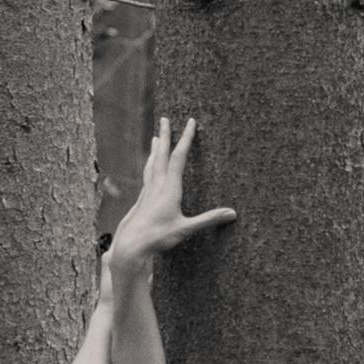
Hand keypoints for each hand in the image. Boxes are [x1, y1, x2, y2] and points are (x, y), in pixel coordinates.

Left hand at [104, 118, 235, 280]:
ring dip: (155, 148)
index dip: (186, 139)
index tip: (190, 122)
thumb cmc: (158, 237)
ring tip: (155, 136)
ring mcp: (147, 191)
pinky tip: (149, 166)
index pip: (178, 158)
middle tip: (164, 119)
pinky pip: (147, 175)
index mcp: (169, 188)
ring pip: (152, 163)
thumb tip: (232, 214)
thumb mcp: (186, 229)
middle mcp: (157, 185)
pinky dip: (150, 164)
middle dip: (165, 135)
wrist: (130, 244)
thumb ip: (208, 220)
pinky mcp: (142, 199)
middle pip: (161, 155)